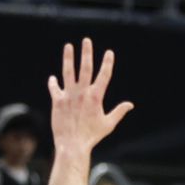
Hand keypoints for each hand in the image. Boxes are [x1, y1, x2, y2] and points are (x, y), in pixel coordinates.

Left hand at [47, 38, 133, 155]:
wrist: (73, 144)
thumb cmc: (93, 135)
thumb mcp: (109, 123)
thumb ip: (119, 111)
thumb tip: (130, 104)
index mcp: (96, 96)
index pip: (104, 75)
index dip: (108, 63)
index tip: (109, 53)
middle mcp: (82, 92)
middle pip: (85, 68)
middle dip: (87, 53)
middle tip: (86, 41)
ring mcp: (68, 95)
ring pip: (68, 72)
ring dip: (68, 58)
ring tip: (68, 46)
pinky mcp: (57, 101)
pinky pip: (54, 88)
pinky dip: (53, 82)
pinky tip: (53, 78)